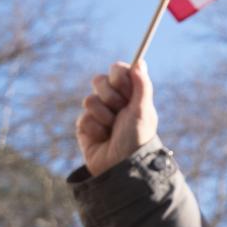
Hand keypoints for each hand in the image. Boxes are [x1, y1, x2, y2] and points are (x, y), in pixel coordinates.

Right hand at [77, 61, 156, 176]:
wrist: (122, 165)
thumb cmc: (137, 137)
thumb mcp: (143, 110)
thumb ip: (142, 85)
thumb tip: (140, 62)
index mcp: (131, 94)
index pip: (118, 70)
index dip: (119, 76)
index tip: (125, 87)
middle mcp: (114, 101)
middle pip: (99, 80)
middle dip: (110, 95)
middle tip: (120, 109)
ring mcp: (98, 113)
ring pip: (89, 99)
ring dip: (103, 115)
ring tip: (112, 128)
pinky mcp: (85, 127)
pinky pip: (83, 118)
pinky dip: (94, 128)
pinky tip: (102, 138)